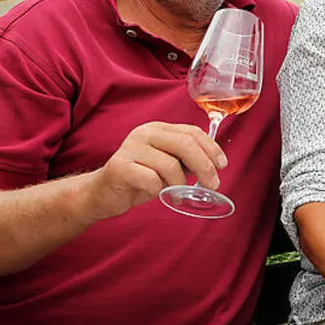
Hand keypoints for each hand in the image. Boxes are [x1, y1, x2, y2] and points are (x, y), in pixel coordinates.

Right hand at [82, 122, 226, 221]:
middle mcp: (144, 133)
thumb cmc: (139, 179)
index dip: (211, 148)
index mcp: (158, 129)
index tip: (222, 165)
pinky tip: (156, 194)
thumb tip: (214, 165)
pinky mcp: (119, 167)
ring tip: (176, 195)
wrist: (102, 193)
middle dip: (204, 166)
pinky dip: (159, 190)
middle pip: (185, 144)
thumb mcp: (166, 165)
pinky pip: (152, 180)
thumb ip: (186, 160)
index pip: (192, 132)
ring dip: (179, 185)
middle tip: (212, 185)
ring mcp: (130, 148)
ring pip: (170, 165)